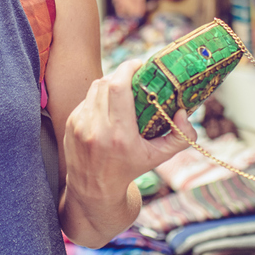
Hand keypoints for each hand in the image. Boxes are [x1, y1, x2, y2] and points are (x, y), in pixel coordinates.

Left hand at [63, 58, 196, 201]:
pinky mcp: (70, 123)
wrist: (94, 189)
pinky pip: (87, 99)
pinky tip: (109, 105)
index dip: (127, 69)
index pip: (117, 88)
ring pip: (95, 88)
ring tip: (124, 88)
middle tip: (136, 74)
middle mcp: (96, 129)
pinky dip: (99, 97)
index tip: (139, 65)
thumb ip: (181, 136)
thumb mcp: (160, 157)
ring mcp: (80, 125)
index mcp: (118, 136)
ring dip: (110, 83)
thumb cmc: (131, 169)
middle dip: (122, 74)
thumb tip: (184, 112)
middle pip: (106, 83)